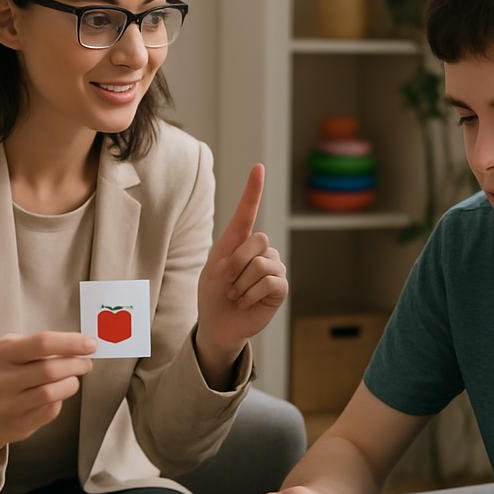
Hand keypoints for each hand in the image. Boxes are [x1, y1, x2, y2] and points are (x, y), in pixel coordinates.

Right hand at [0, 331, 95, 467]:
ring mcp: (7, 405)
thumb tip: (79, 345)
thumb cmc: (1, 375)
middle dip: (77, 364)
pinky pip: (50, 410)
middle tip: (86, 363)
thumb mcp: (8, 352)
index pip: (42, 343)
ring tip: (73, 378)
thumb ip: (39, 345)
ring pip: (53, 392)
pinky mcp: (16, 425)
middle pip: (51, 369)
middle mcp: (0, 379)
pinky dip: (60, 400)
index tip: (90, 344)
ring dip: (71, 383)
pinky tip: (57, 395)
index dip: (71, 342)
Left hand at [196, 164, 287, 369]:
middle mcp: (260, 250)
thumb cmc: (213, 295)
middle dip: (236, 265)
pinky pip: (270, 281)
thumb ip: (232, 254)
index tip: (258, 168)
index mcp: (239, 241)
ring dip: (241, 284)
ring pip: (261, 264)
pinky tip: (247, 302)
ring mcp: (273, 267)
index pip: (247, 211)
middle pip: (256, 240)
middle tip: (228, 284)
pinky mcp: (280, 287)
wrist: (218, 324)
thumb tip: (260, 252)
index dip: (253, 190)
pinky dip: (252, 294)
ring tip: (237, 295)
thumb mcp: (213, 270)